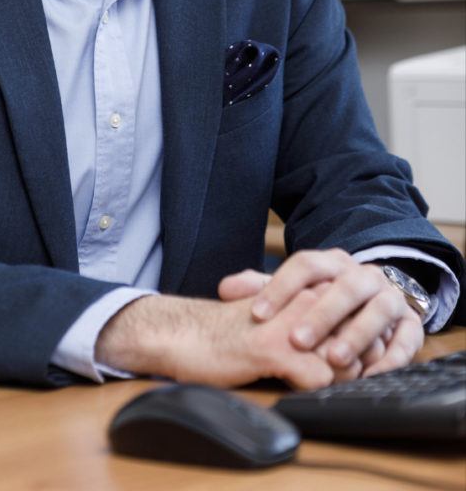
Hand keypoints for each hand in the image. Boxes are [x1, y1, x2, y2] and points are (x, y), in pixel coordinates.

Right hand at [95, 290, 338, 389]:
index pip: (358, 318)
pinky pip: (319, 379)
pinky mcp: (274, 349)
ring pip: (344, 360)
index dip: (360, 345)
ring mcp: (291, 323)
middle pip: (358, 340)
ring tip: (310, 382)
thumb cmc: (231, 331)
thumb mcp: (277, 316)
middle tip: (334, 375)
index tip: (348, 359)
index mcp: (306, 288)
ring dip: (336, 379)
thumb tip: (352, 345)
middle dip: (355, 364)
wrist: (185, 334)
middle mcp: (304, 300)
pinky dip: (315, 391)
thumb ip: (310, 319)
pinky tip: (294, 387)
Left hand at [219, 250, 423, 376]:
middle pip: (345, 287)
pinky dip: (391, 357)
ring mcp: (390, 298)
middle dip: (321, 314)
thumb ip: (260, 288)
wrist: (375, 298)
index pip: (306, 265)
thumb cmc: (325, 298)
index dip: (280, 287)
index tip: (256, 313)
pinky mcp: (411, 324)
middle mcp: (363, 276)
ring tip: (335, 359)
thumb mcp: (294, 290)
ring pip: (379, 310)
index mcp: (332, 263)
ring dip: (357, 334)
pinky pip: (407, 339)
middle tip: (296, 340)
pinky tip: (370, 374)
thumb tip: (225, 288)